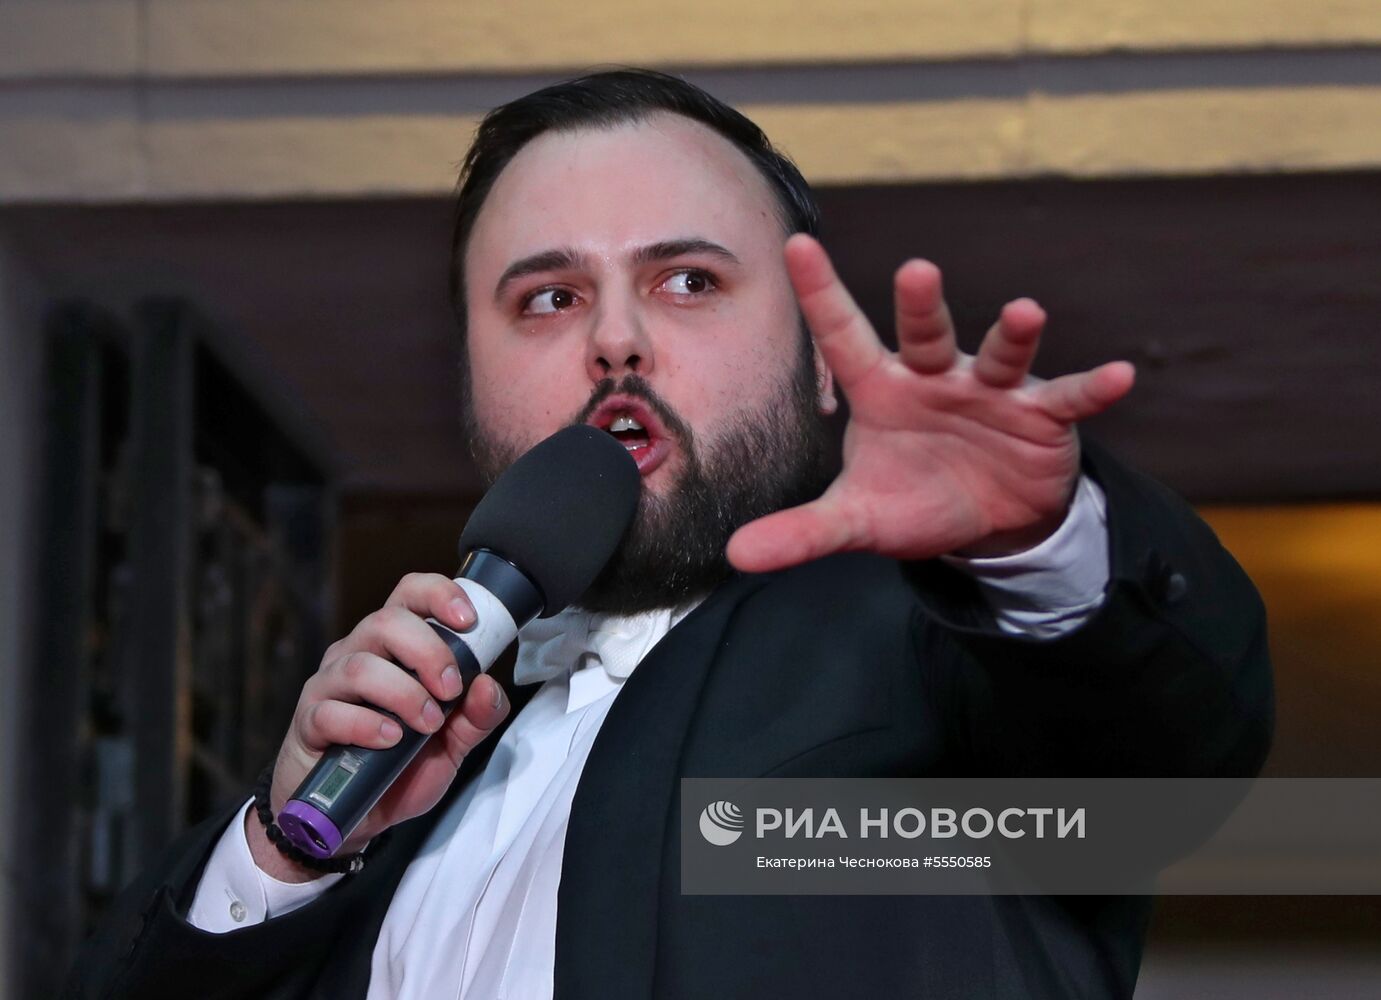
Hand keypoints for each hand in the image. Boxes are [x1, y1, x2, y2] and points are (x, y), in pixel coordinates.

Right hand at [250, 573, 508, 879]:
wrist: (351, 816)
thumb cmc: (400, 768)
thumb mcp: (452, 746)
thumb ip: (477, 717)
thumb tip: (489, 686)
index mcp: (395, 647)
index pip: (410, 594)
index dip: (439, 595)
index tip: (469, 620)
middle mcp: (358, 653)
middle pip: (386, 621)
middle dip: (428, 652)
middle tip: (450, 690)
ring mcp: (329, 685)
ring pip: (361, 666)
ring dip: (404, 694)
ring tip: (427, 724)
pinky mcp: (309, 721)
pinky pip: (331, 711)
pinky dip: (367, 726)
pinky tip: (389, 741)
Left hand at [727, 234, 1134, 572]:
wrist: (986, 521)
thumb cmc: (914, 499)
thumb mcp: (858, 520)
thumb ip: (803, 532)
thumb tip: (734, 556)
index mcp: (882, 391)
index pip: (844, 336)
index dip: (821, 293)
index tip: (796, 245)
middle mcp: (935, 378)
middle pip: (925, 335)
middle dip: (922, 306)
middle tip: (916, 270)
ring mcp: (991, 393)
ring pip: (999, 355)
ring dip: (1012, 336)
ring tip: (1025, 313)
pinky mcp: (1041, 418)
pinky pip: (1067, 398)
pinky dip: (1092, 388)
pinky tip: (1118, 376)